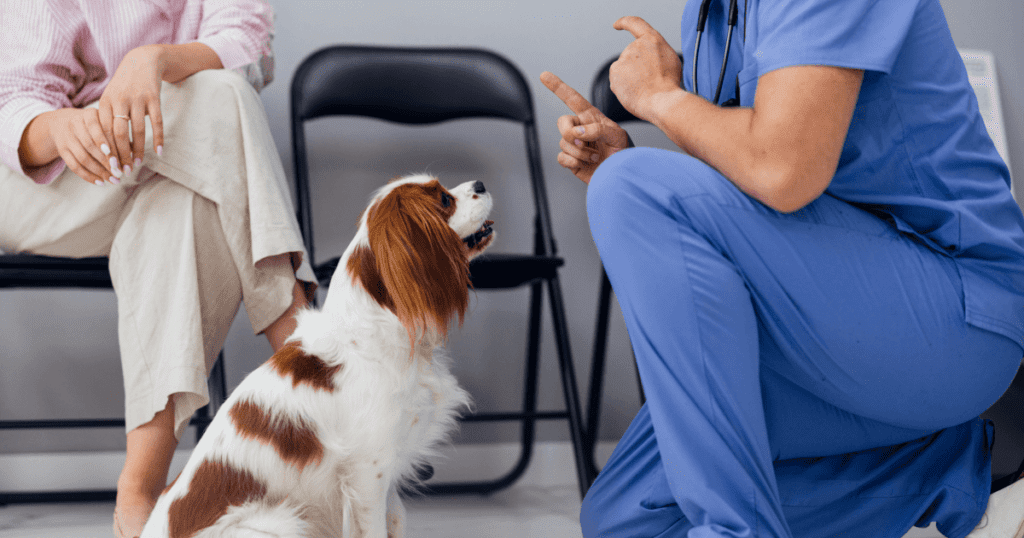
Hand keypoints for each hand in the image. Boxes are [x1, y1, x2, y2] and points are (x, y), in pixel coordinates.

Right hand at [26, 108, 119, 184]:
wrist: (63, 123)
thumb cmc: (95, 126)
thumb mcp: (106, 124)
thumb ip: (118, 136)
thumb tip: (133, 155)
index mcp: (89, 114)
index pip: (97, 128)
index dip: (107, 143)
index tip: (118, 158)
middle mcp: (75, 124)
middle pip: (90, 145)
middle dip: (106, 161)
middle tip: (120, 173)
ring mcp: (66, 137)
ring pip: (82, 157)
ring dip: (99, 171)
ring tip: (113, 179)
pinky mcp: (62, 150)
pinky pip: (74, 165)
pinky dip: (88, 176)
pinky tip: (101, 182)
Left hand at [97, 44, 166, 176]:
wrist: (143, 61)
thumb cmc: (125, 85)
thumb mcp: (111, 97)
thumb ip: (107, 118)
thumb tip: (106, 147)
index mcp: (105, 101)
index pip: (102, 131)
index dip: (106, 150)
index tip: (108, 166)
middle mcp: (119, 100)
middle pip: (118, 134)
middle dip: (121, 154)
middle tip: (123, 170)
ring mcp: (137, 98)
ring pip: (137, 130)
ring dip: (138, 150)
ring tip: (138, 163)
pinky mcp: (154, 97)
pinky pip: (156, 122)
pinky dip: (158, 138)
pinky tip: (159, 151)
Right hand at [540, 71, 630, 183]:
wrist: (622, 175)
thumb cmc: (623, 153)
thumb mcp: (617, 135)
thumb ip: (598, 129)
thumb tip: (578, 132)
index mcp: (591, 117)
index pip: (572, 98)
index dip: (558, 87)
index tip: (544, 75)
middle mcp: (581, 129)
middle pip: (562, 122)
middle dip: (571, 133)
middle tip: (585, 143)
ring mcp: (575, 145)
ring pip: (564, 143)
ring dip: (581, 152)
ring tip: (595, 156)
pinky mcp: (571, 160)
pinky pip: (562, 157)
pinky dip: (574, 161)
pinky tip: (585, 163)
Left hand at [609, 16, 682, 120]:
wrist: (662, 99)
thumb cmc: (669, 85)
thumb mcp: (669, 60)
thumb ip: (654, 53)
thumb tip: (645, 60)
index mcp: (652, 40)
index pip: (635, 24)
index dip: (624, 23)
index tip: (616, 25)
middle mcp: (636, 45)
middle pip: (631, 57)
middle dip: (637, 70)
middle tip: (650, 82)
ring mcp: (624, 57)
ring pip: (624, 70)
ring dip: (631, 79)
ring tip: (644, 88)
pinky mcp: (615, 70)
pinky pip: (617, 80)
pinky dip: (622, 87)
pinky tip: (634, 92)